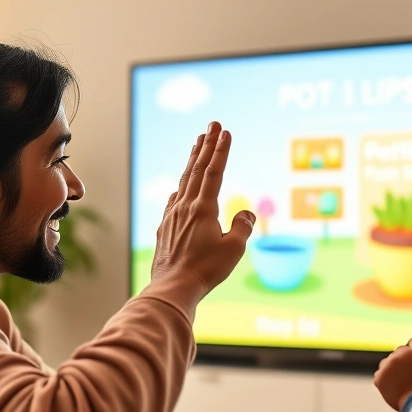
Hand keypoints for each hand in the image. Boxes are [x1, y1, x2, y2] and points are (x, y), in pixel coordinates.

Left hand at [150, 122, 254, 297]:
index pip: (214, 172)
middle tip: (212, 124)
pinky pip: (175, 200)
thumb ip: (242, 226)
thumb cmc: (206, 270)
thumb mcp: (233, 248)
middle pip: (197, 169)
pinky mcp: (165, 228)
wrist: (173, 287)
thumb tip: (246, 212)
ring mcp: (172, 216)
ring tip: (197, 142)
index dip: (220, 150)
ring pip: (184, 181)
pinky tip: (181, 186)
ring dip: (192, 159)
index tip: (225, 131)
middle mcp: (185, 206)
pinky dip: (182, 186)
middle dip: (206, 145)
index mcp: (203, 208)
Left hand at [374, 336, 411, 411]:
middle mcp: (401, 353)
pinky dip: (386, 381)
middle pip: (400, 351)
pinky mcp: (379, 376)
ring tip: (403, 383)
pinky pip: (380, 374)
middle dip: (405, 360)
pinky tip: (395, 388)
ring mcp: (389, 364)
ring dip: (393, 369)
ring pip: (388, 362)